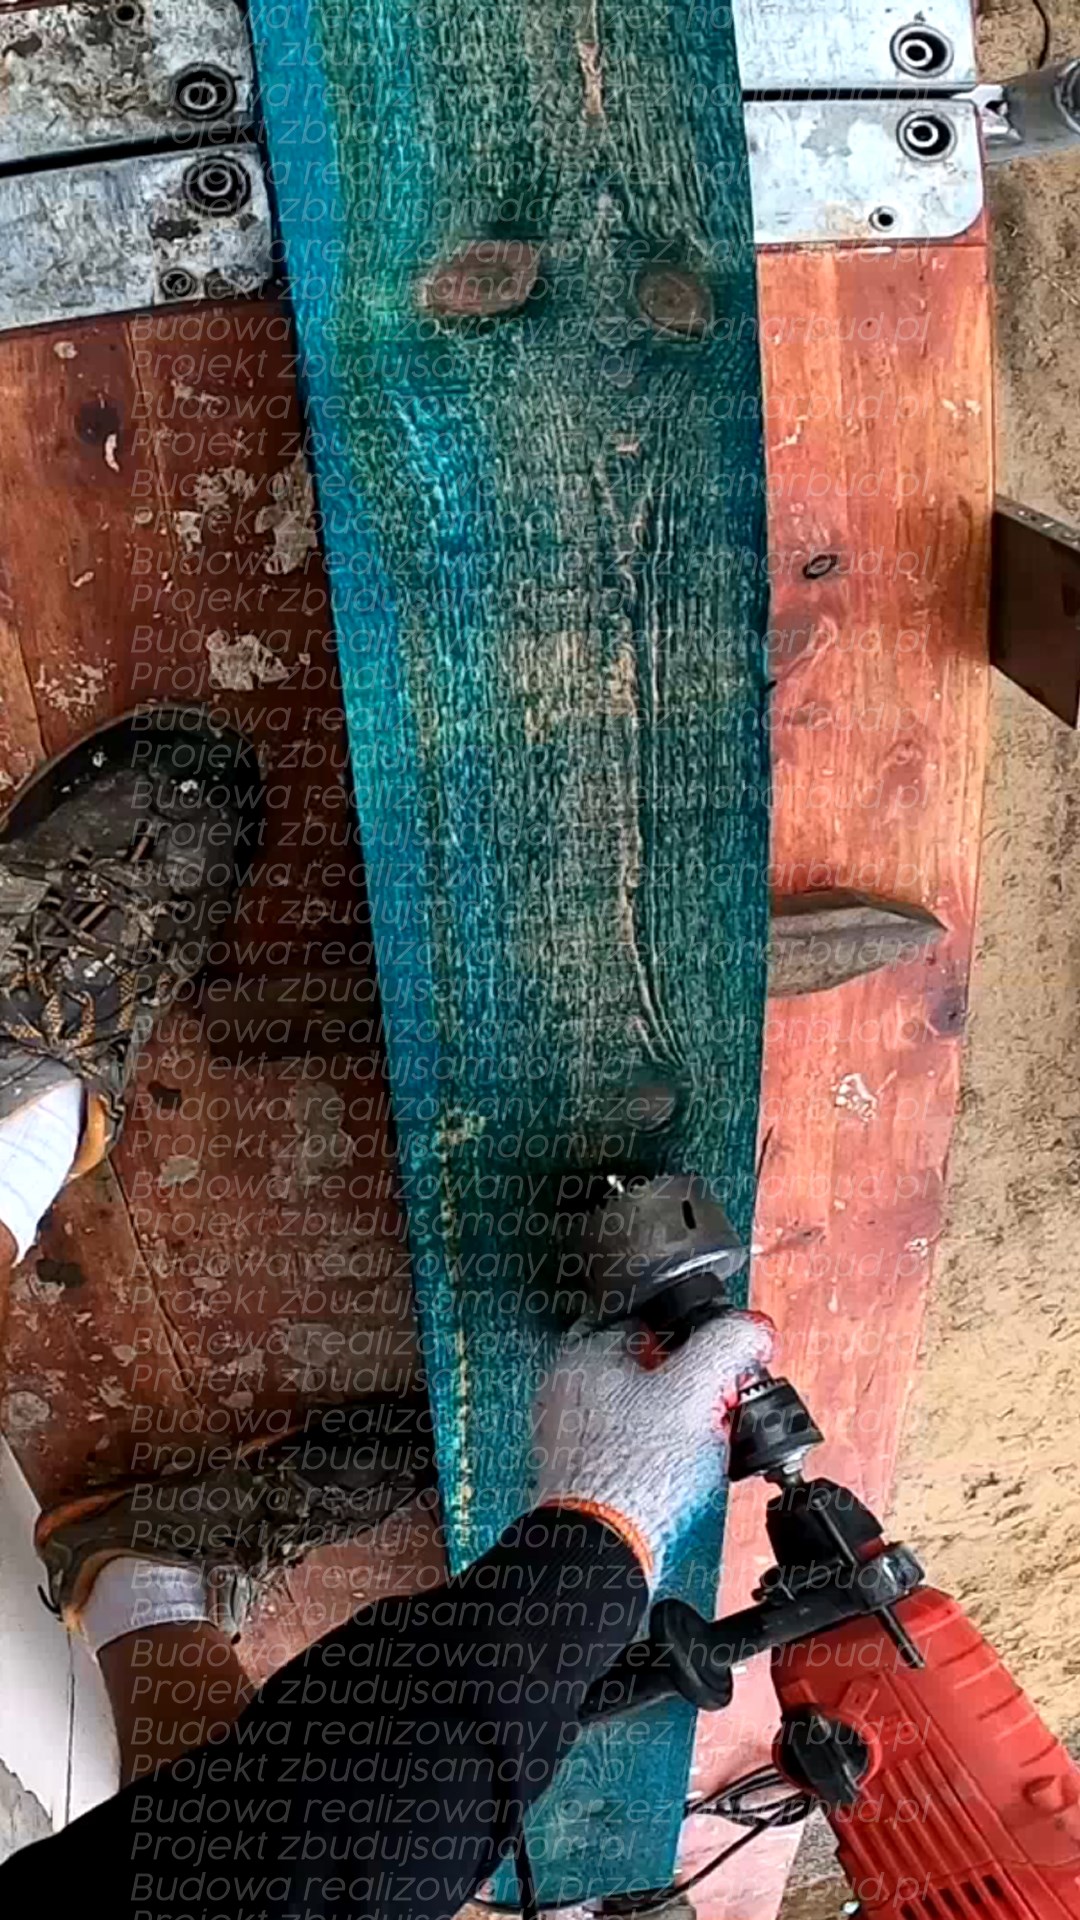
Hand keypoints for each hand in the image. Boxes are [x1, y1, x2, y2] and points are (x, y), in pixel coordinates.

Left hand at [532, 1311, 773, 1590]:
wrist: (603, 1548)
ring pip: (638, 1412)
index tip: (719, 1370)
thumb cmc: (635, 1473)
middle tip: (712, 1413)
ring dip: (674, 1426)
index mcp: (587, 1353)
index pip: (652, 1324)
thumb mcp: (698, 1392)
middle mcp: (569, 1388)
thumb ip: (728, 1347)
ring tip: (696, 1449)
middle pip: (646, 1370)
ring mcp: (569, 1433)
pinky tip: (673, 1475)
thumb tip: (752, 1328)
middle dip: (687, 1390)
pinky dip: (654, 1458)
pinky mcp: (580, 1472)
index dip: (696, 1345)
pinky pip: (628, 1449)